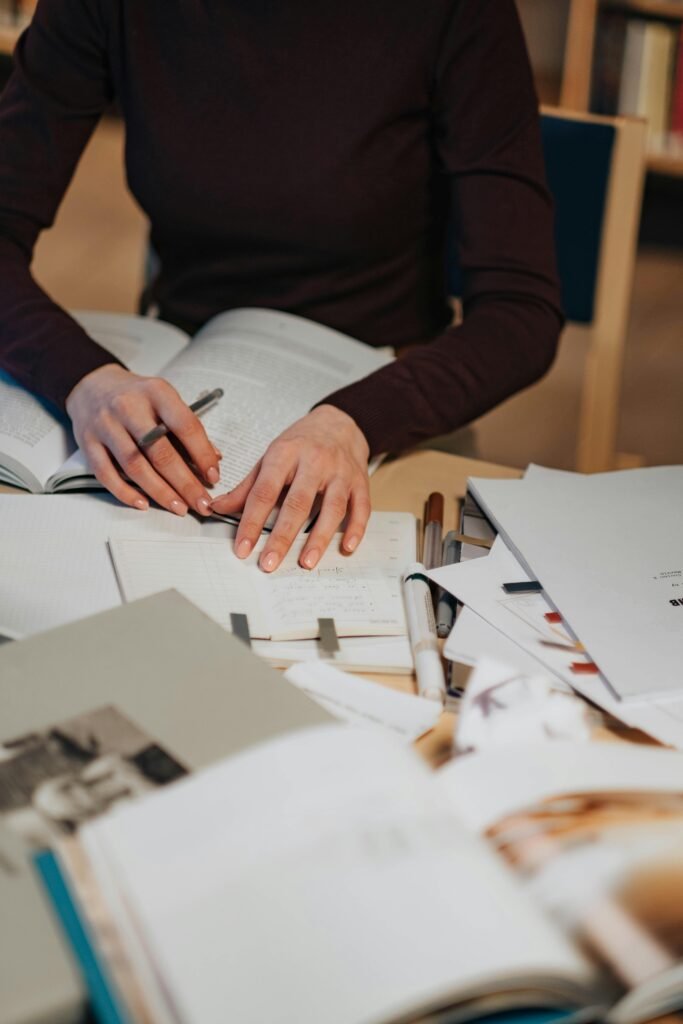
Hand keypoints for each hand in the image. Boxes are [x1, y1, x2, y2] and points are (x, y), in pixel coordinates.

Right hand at [65, 364, 220, 515]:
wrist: (92, 385)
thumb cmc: (136, 396)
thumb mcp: (164, 399)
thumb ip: (186, 427)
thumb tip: (213, 459)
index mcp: (156, 392)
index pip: (185, 426)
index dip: (202, 454)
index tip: (213, 477)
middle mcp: (128, 407)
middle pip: (160, 452)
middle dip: (184, 483)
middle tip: (201, 502)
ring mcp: (105, 425)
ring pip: (134, 466)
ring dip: (159, 491)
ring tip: (178, 507)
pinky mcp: (88, 442)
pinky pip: (106, 473)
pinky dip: (125, 492)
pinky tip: (143, 504)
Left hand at [210, 405, 370, 570]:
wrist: (339, 423)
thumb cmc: (302, 442)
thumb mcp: (270, 457)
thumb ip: (247, 486)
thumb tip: (218, 508)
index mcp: (285, 454)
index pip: (264, 492)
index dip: (251, 522)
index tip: (243, 547)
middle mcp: (314, 462)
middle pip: (298, 503)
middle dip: (282, 536)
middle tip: (269, 563)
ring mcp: (340, 472)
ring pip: (332, 508)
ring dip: (319, 537)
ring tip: (305, 562)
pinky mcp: (360, 482)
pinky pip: (361, 507)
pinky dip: (356, 528)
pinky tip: (347, 547)